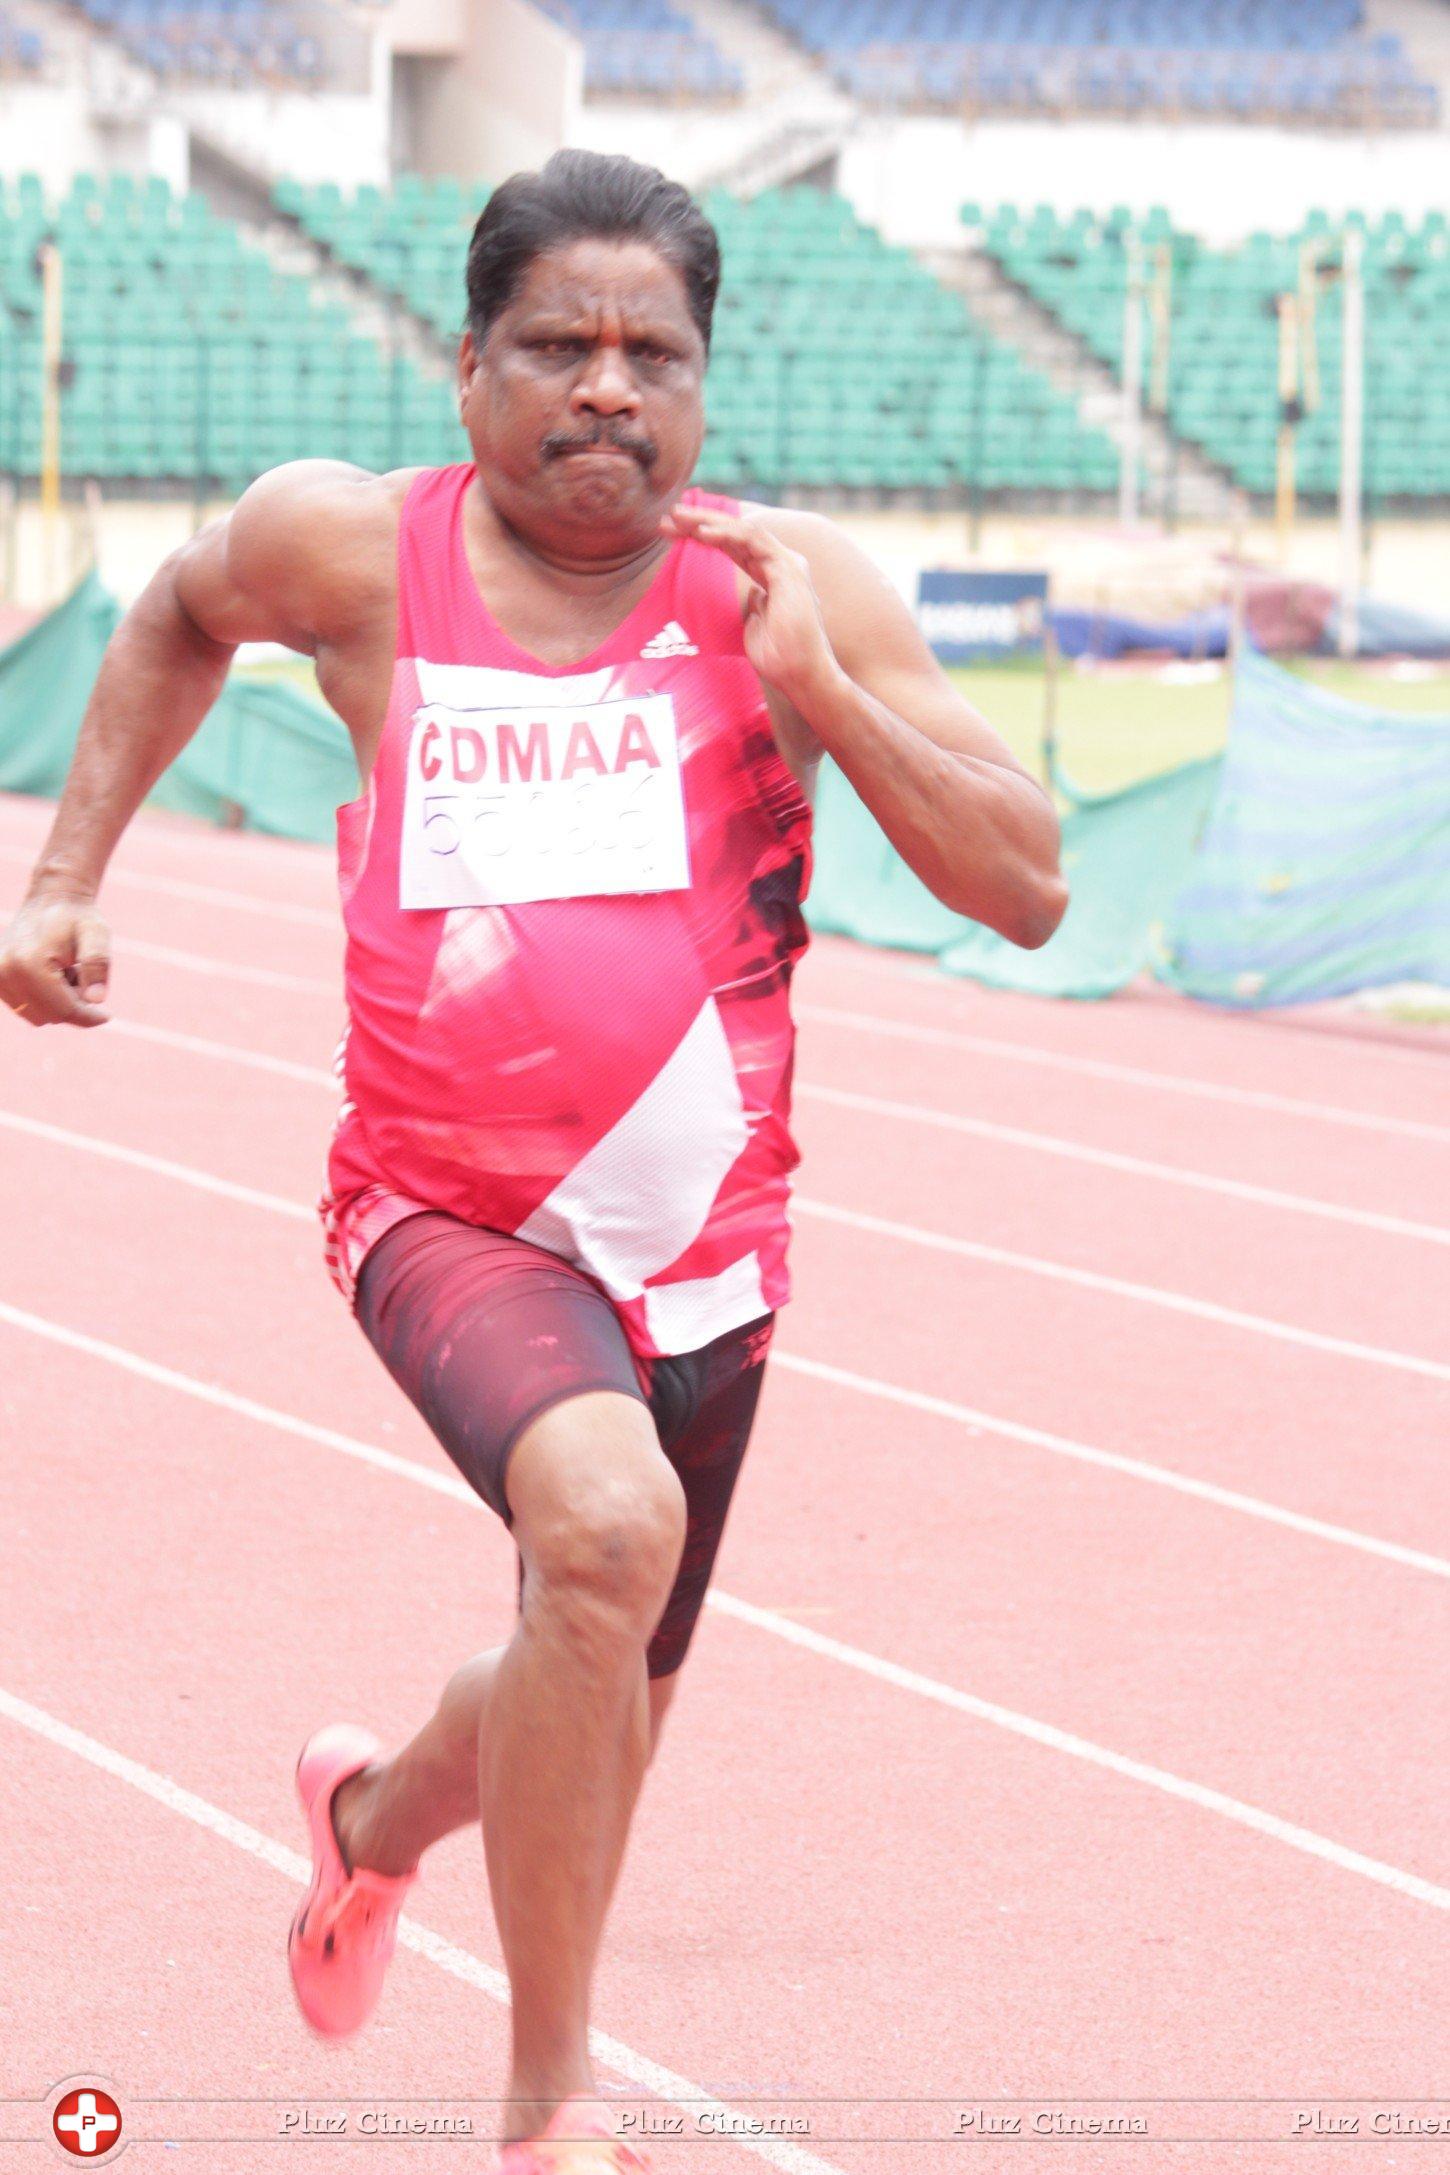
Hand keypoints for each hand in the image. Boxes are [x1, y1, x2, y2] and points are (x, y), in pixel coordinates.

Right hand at [0, 893, 111, 1027]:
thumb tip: (96, 999)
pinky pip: (26, 1007)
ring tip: (66, 973)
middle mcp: (6, 971)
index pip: (63, 1009)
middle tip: (82, 977)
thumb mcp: (96, 934)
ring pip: (37, 1015)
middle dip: (73, 1006)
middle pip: (49, 1015)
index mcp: (29, 962)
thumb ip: (98, 965)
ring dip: (58, 1003)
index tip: (107, 1015)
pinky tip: (53, 976)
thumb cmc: (77, 918)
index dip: (89, 1017)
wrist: (50, 899)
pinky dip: (44, 999)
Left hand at [661, 503, 841, 707]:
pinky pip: (753, 541)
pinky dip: (727, 534)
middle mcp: (781, 564)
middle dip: (701, 522)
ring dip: (709, 521)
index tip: (673, 534)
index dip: (704, 537)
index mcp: (772, 574)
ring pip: (743, 530)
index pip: (734, 547)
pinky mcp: (788, 570)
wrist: (802, 676)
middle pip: (736, 533)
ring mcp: (786, 564)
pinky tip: (702, 533)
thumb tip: (751, 595)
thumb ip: (754, 606)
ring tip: (679, 517)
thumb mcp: (757, 626)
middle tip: (669, 517)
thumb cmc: (781, 659)